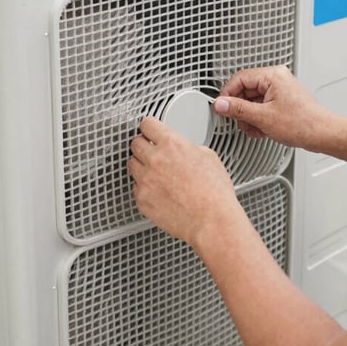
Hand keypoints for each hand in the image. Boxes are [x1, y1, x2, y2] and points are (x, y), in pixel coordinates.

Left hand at [128, 117, 246, 247]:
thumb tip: (183, 148)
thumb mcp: (209, 157)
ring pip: (132, 164)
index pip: (147, 124)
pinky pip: (136, 187)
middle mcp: (155, 159)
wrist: (212, 221)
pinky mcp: (142, 199)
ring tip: (156, 173)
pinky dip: (144, 187)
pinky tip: (159, 190)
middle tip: (152, 151)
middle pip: (135, 143)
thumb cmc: (214, 193)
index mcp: (172, 144)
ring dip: (141, 165)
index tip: (150, 130)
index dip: (149, 126)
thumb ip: (188, 147)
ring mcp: (146, 180)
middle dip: (143, 145)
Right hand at [214, 66, 326, 149]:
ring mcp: (280, 91)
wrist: (323, 134)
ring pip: (252, 101)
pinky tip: (264, 129)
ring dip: (250, 118)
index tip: (222, 107)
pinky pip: (261, 107)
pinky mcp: (282, 102)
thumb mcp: (263, 117)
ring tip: (258, 128)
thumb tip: (220, 104)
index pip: (239, 78)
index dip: (228, 94)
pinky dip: (259, 120)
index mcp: (272, 76)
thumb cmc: (303, 124)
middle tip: (244, 122)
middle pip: (245, 91)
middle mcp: (276, 79)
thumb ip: (238, 109)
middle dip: (242, 110)